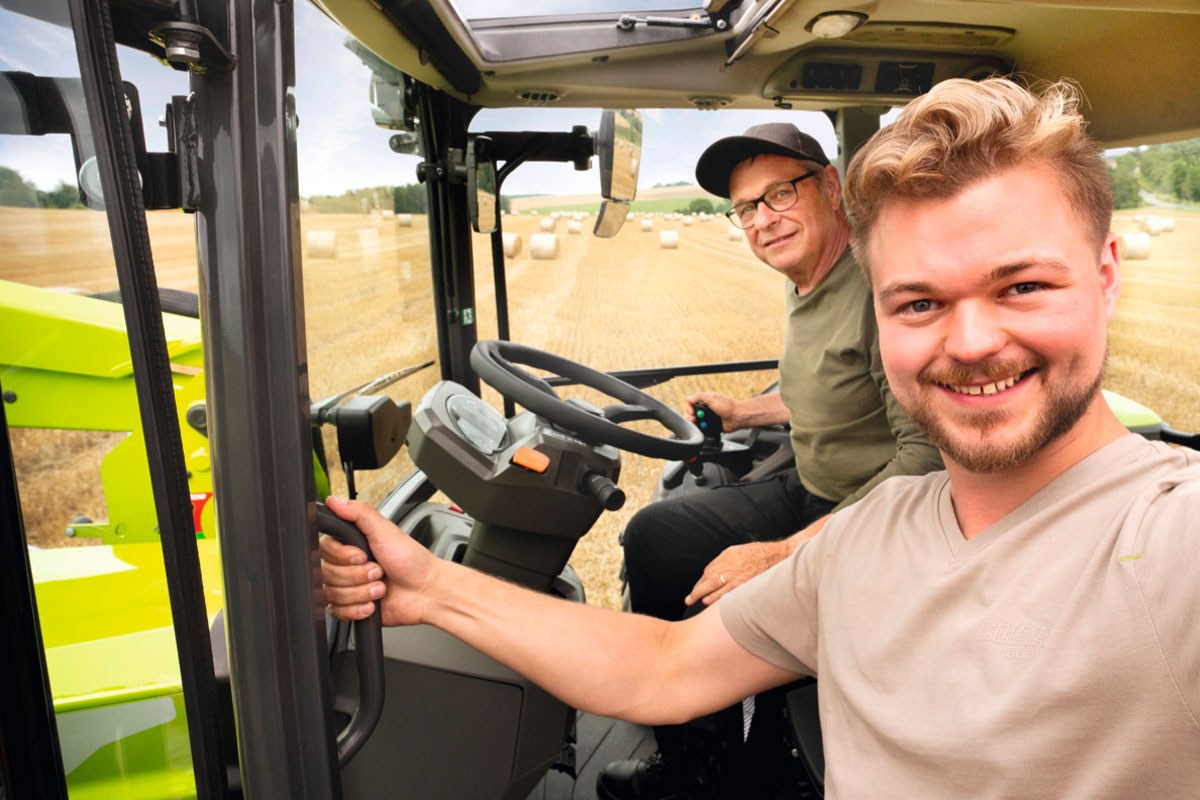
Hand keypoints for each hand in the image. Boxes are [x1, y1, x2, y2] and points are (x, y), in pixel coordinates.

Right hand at [320, 495, 437, 624]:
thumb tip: (335, 501)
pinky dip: (357, 609)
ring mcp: (348, 587)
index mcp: (351, 544)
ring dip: (361, 592)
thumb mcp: (385, 530)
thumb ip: (359, 513)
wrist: (426, 591)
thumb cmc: (411, 561)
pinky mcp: (351, 607)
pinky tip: (374, 603)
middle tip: (379, 571)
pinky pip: (337, 612)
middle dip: (357, 575)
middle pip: (327, 573)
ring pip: (332, 593)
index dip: (342, 556)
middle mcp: (347, 565)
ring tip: (381, 587)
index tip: (362, 555)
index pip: (324, 548)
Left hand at [684, 539, 790, 605]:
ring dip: (701, 594)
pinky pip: (726, 592)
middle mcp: (730, 563)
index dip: (702, 580)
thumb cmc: (763, 554)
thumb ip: (730, 560)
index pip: (709, 569)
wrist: (782, 555)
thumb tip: (718, 571)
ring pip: (713, 585)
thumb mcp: (743, 551)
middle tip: (688, 598)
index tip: (698, 588)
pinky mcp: (744, 582)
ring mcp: (737, 572)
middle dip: (697, 588)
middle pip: (708, 577)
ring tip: (693, 601)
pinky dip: (715, 597)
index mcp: (729, 554)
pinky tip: (707, 602)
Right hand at [685, 392, 739, 430]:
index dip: (689, 408)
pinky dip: (701, 428)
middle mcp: (707, 409)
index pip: (692, 404)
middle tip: (694, 419)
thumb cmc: (728, 406)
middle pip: (692, 413)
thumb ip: (698, 396)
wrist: (737, 417)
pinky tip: (703, 428)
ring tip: (697, 424)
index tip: (692, 412)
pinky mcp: (711, 426)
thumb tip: (688, 398)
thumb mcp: (711, 398)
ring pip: (697, 422)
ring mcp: (709, 418)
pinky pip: (703, 428)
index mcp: (706, 401)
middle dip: (691, 417)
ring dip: (695, 423)